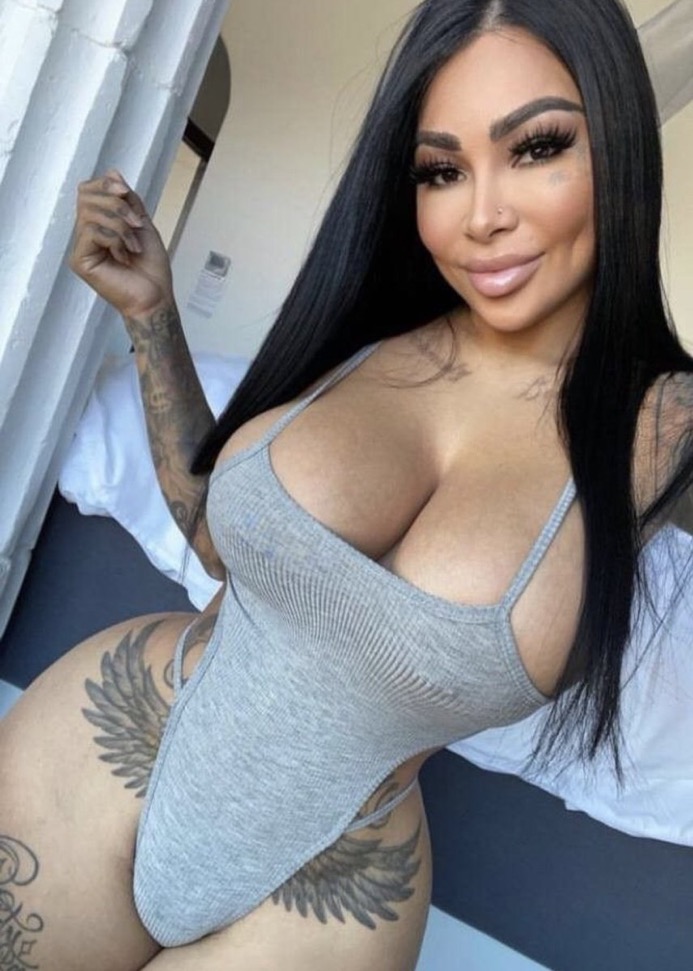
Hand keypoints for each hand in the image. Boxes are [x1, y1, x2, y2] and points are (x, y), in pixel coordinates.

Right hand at [70, 170, 174, 318]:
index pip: (88, 190)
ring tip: (135, 243)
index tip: (125, 191)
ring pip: (89, 213)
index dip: (105, 183)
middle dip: (116, 204)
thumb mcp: (142, 224)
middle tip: (137, 222)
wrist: (156, 296)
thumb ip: (127, 200)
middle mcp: (86, 234)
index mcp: (99, 224)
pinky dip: (115, 239)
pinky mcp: (80, 261)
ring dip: (120, 224)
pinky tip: (126, 255)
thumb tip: (112, 170)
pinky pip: (91, 233)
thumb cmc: (152, 266)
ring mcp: (82, 248)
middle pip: (85, 196)